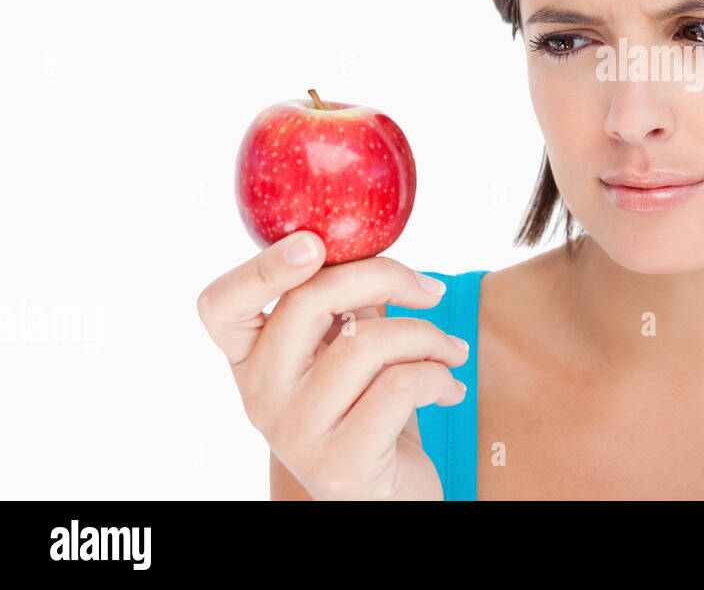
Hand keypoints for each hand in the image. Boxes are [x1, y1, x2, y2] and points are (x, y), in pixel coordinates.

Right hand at [197, 230, 467, 499]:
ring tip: (451, 350)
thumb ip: (346, 301)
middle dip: (385, 277)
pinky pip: (400, 386)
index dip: (261, 266)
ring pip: (364, 342)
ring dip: (427, 335)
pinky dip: (440, 375)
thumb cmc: (374, 411)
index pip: (219, 305)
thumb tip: (372, 240)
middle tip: (431, 291)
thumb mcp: (349, 350)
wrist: (393, 497)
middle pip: (308, 299)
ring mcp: (294, 433)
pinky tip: (451, 387)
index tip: (315, 243)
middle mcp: (259, 396)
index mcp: (252, 360)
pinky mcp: (340, 463)